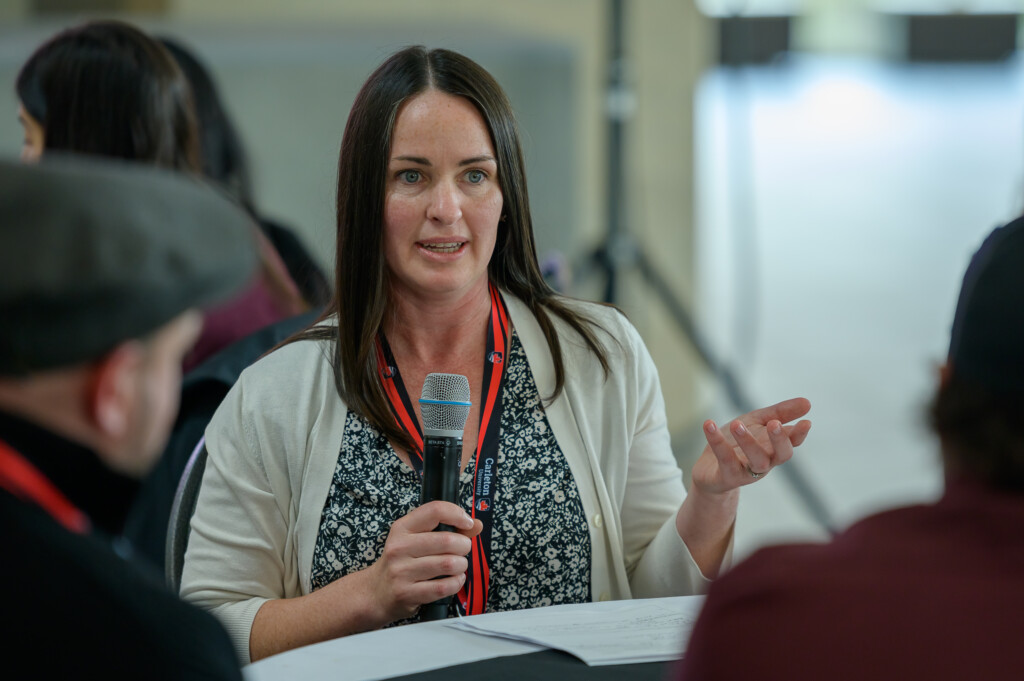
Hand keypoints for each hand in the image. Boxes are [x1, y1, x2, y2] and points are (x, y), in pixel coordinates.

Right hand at [365, 501, 482, 624]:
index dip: (457, 514)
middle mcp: (399, 547)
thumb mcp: (417, 539)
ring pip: (449, 564)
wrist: (376, 592)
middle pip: (447, 540)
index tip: (467, 523)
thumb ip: (449, 528)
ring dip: (461, 565)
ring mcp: (401, 571)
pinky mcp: (407, 593)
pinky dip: (457, 582)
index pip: (434, 510)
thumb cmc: (402, 562)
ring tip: (458, 566)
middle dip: (464, 545)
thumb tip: (476, 524)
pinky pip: (444, 586)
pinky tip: (454, 579)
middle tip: (463, 550)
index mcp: (402, 528)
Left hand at [691, 397, 811, 495]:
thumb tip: (808, 402)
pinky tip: (709, 424)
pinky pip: (725, 460)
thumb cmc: (737, 443)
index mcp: (773, 448)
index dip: (800, 434)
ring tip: (736, 423)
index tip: (806, 422)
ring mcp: (747, 472)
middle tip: (774, 423)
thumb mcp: (757, 423)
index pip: (792, 442)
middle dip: (779, 440)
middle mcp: (765, 462)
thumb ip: (780, 413)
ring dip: (748, 442)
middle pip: (780, 455)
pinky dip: (717, 442)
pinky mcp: (727, 477)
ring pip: (756, 461)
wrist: (708, 469)